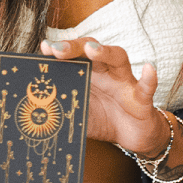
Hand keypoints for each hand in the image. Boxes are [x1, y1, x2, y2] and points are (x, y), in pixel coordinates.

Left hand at [39, 35, 167, 155]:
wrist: (133, 135)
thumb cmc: (104, 119)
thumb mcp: (78, 114)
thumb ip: (60, 109)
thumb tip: (32, 114)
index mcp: (89, 74)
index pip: (74, 55)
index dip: (60, 50)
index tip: (44, 48)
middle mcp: (106, 72)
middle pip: (92, 49)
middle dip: (75, 47)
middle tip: (58, 49)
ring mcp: (125, 83)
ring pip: (118, 59)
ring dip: (106, 52)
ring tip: (92, 50)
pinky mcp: (142, 99)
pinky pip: (146, 87)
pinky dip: (149, 78)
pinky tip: (149, 68)